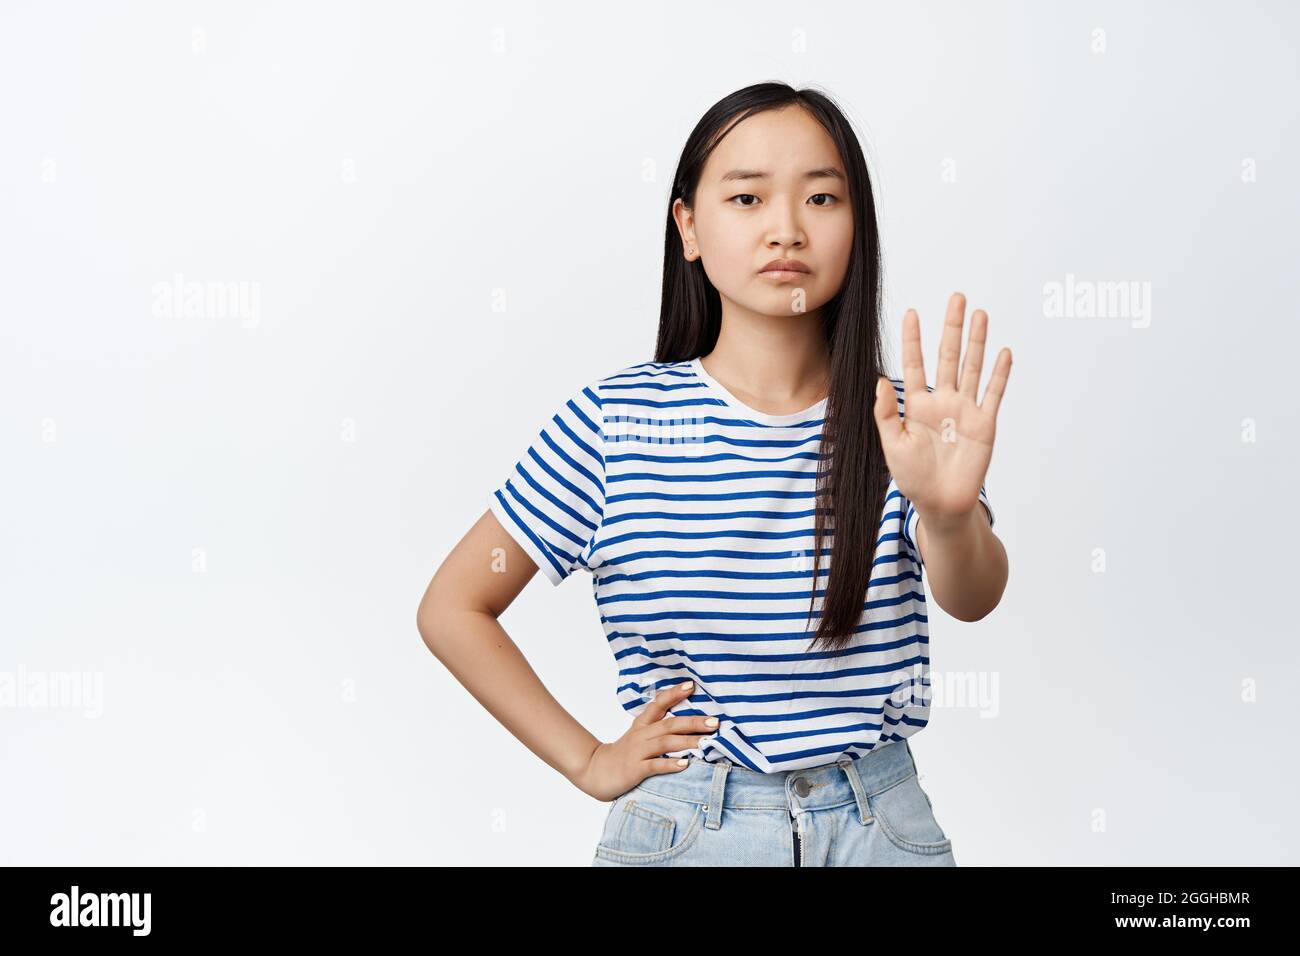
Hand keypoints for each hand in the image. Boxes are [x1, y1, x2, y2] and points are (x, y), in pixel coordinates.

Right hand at [574, 681, 716, 801]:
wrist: (595, 772)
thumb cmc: (624, 754)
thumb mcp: (638, 736)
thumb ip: (658, 728)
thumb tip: (688, 723)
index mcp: (642, 724)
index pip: (658, 704)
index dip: (674, 694)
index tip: (692, 685)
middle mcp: (641, 735)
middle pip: (669, 724)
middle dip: (693, 722)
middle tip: (714, 722)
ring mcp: (637, 752)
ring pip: (665, 743)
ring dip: (687, 742)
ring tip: (706, 742)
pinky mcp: (634, 770)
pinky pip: (654, 766)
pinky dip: (670, 764)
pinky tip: (685, 764)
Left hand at [873, 292, 1010, 527]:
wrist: (941, 504)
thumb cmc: (913, 478)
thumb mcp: (893, 445)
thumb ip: (886, 413)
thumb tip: (879, 380)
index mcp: (917, 405)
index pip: (914, 364)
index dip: (913, 339)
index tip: (911, 313)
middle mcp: (942, 401)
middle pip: (948, 356)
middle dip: (952, 327)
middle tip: (957, 298)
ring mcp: (965, 410)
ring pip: (972, 367)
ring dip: (977, 341)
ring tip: (980, 314)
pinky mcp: (985, 424)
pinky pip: (993, 394)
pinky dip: (999, 374)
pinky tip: (1003, 352)